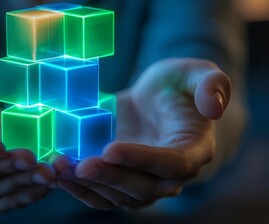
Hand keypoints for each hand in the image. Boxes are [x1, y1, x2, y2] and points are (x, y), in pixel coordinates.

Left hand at [53, 58, 230, 208]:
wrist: (156, 101)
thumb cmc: (176, 86)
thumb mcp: (194, 73)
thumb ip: (210, 83)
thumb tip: (214, 106)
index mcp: (193, 150)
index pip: (172, 163)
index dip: (142, 159)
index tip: (111, 148)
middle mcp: (168, 175)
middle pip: (141, 187)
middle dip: (110, 177)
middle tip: (81, 166)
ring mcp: (142, 182)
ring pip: (117, 197)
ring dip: (88, 187)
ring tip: (61, 172)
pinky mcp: (119, 181)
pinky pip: (100, 194)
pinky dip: (78, 189)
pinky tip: (56, 176)